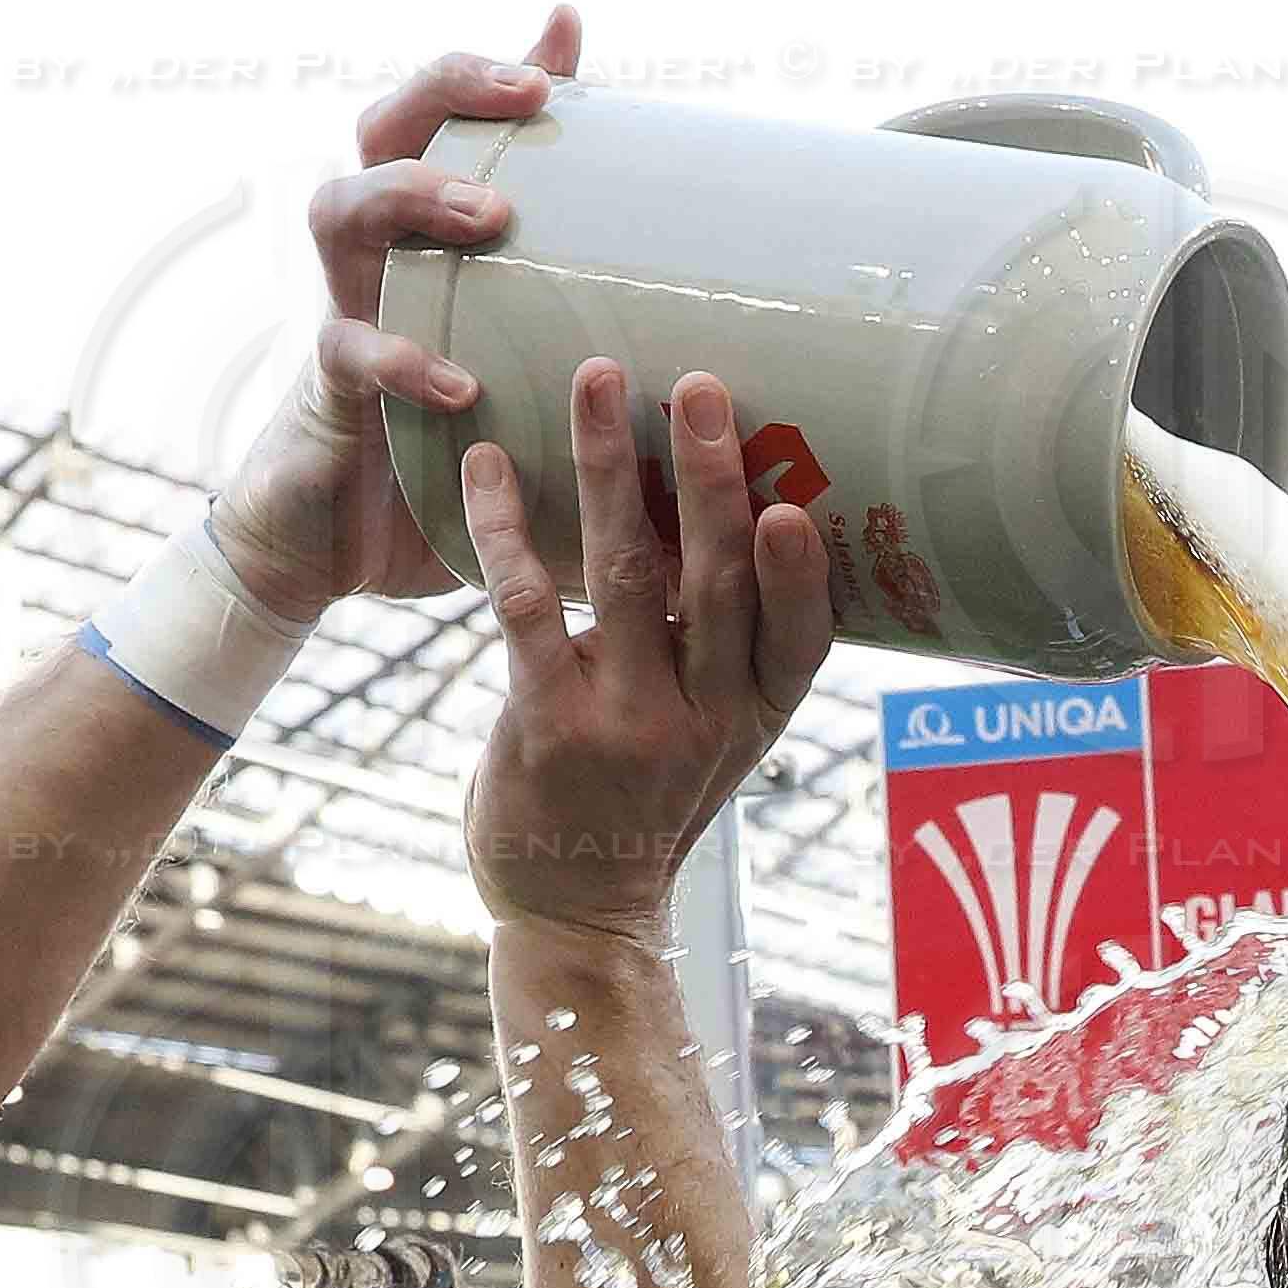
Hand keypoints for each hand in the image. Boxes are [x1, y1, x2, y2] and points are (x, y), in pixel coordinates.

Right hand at [201, 6, 581, 631]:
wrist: (347, 540)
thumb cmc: (463, 440)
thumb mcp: (535, 366)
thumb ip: (588, 309)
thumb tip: (691, 267)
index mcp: (425, 232)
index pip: (440, 113)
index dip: (487, 65)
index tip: (562, 49)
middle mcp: (377, 251)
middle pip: (380, 127)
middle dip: (446, 97)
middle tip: (525, 101)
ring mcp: (345, 306)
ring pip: (340, 207)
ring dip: (414, 198)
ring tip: (488, 218)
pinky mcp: (329, 388)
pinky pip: (349, 351)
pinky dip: (403, 361)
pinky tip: (462, 383)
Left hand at [458, 361, 834, 947]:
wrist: (574, 906)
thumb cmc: (644, 800)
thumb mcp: (713, 736)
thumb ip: (725, 648)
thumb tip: (733, 510)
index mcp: (755, 716)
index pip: (800, 641)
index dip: (802, 575)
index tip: (794, 507)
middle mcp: (702, 720)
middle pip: (716, 584)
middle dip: (709, 478)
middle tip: (701, 385)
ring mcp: (625, 722)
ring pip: (625, 574)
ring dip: (610, 470)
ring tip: (598, 381)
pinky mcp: (546, 722)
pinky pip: (527, 606)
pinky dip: (506, 528)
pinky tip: (486, 465)